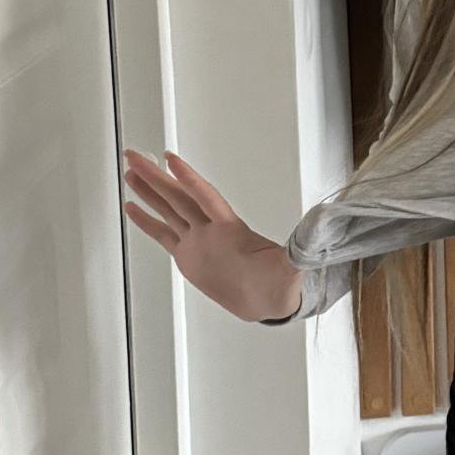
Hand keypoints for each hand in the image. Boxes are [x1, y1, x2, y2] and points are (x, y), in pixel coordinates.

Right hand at [121, 149, 301, 321]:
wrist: (271, 299)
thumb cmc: (281, 282)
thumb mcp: (293, 265)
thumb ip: (303, 249)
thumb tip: (325, 228)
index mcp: (231, 231)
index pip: (206, 198)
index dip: (190, 180)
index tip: (171, 160)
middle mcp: (211, 230)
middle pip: (179, 197)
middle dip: (156, 177)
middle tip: (134, 156)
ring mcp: (198, 241)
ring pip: (169, 210)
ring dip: (149, 191)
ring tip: (129, 172)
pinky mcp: (189, 256)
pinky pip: (164, 234)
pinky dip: (147, 221)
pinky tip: (132, 207)